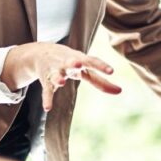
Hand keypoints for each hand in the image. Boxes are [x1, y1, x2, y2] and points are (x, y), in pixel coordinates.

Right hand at [2, 42, 121, 111]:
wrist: (40, 53)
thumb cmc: (70, 62)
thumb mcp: (85, 69)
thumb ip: (101, 81)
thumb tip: (120, 91)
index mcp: (80, 59)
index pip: (92, 61)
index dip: (101, 66)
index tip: (112, 71)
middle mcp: (67, 62)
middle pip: (71, 61)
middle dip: (74, 63)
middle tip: (78, 64)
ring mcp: (55, 70)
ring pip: (56, 74)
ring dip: (59, 77)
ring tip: (62, 82)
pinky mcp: (46, 80)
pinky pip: (47, 90)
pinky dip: (47, 99)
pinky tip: (48, 108)